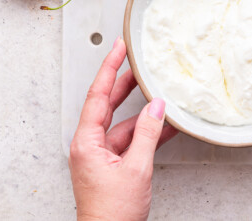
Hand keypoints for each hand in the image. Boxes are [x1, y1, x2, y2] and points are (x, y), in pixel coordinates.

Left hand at [69, 37, 177, 220]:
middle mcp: (90, 145)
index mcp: (86, 142)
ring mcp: (101, 155)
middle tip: (137, 62)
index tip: (118, 48)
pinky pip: (131, 141)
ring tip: (161, 96)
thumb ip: (148, 134)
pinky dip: (147, 133)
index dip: (109, 68)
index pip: (97, 96)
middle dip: (124, 83)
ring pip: (123, 123)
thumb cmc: (113, 212)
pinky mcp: (113, 164)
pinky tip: (165, 126)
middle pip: (108, 104)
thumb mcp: (136, 168)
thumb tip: (157, 107)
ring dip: (143, 113)